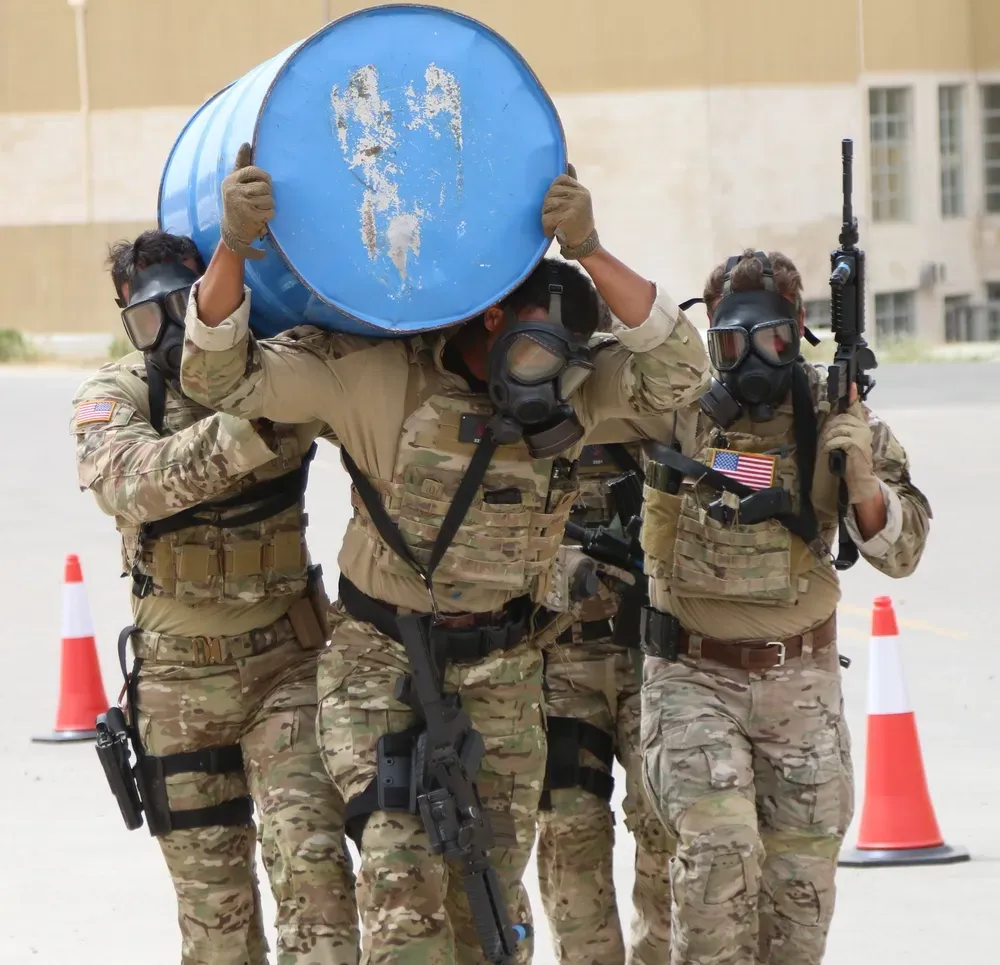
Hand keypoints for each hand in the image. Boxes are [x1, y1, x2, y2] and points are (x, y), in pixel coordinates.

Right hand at [220, 143, 273, 260]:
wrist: (232, 230)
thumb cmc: (237, 202)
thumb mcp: (235, 182)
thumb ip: (241, 164)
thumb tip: (246, 143)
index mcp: (230, 181)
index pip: (253, 171)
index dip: (264, 177)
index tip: (265, 182)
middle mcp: (234, 191)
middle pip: (265, 186)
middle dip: (267, 193)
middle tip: (260, 200)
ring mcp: (242, 204)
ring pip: (269, 199)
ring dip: (269, 205)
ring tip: (259, 208)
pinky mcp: (251, 217)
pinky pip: (270, 211)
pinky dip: (269, 215)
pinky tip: (260, 217)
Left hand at [542, 163, 599, 259]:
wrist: (584, 244)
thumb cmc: (577, 222)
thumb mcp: (578, 199)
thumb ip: (571, 183)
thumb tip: (568, 163)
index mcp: (580, 190)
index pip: (559, 179)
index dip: (554, 192)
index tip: (560, 205)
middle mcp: (579, 195)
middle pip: (550, 194)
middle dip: (549, 207)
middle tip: (559, 218)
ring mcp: (574, 206)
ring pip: (546, 206)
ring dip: (547, 218)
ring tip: (558, 225)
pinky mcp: (567, 218)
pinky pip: (546, 219)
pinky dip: (547, 228)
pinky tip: (555, 231)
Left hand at [819, 401, 880, 503]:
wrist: (860, 478)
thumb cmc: (851, 460)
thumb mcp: (847, 441)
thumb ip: (843, 428)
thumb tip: (834, 417)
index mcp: (861, 425)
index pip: (856, 407)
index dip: (852, 396)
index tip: (851, 384)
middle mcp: (862, 427)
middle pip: (838, 419)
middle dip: (829, 430)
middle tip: (830, 443)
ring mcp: (860, 435)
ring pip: (835, 429)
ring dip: (829, 440)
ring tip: (833, 449)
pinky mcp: (855, 443)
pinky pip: (835, 440)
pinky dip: (830, 447)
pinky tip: (834, 453)